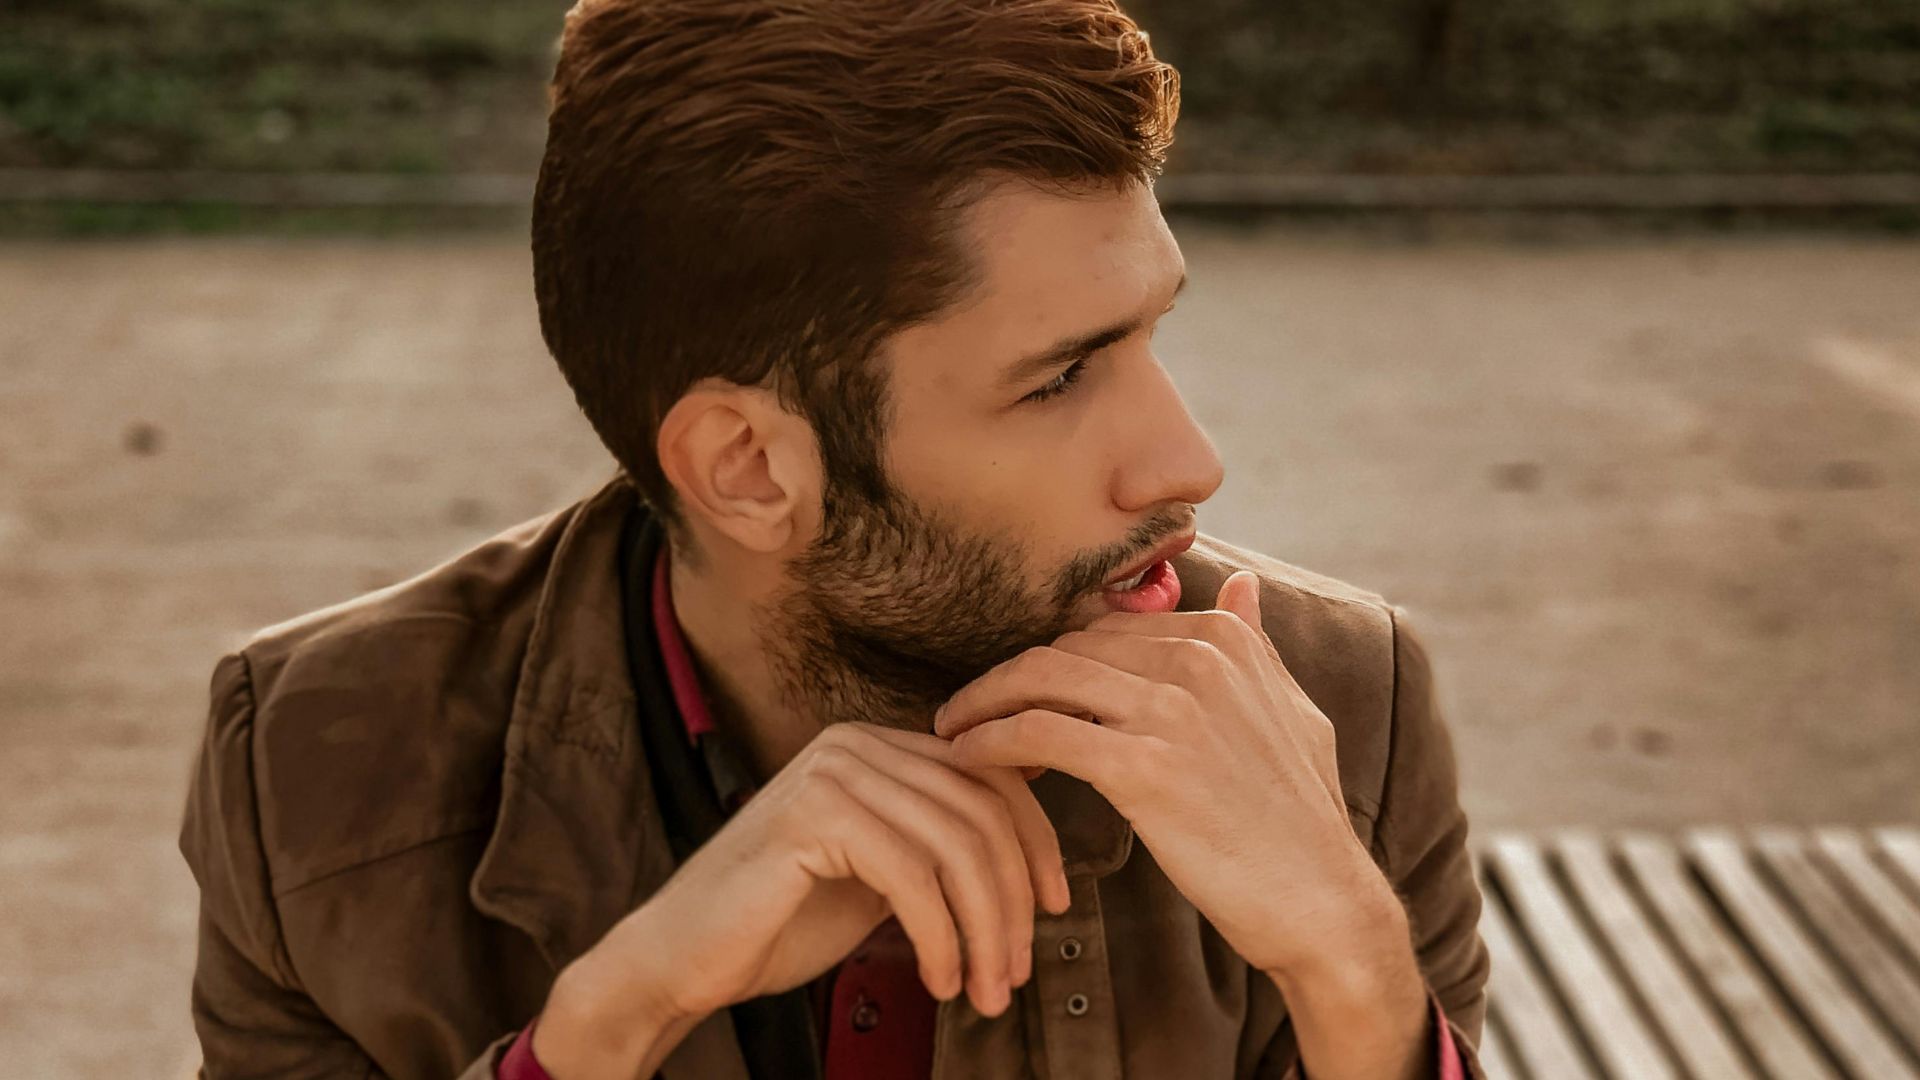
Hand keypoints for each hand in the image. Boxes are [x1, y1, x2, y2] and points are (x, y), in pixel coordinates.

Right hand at [536, 722, 1069, 1077]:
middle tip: (1015, 972)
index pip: (991, 776)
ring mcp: (832, 772)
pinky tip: (940, 978)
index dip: (1038, 843)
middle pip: (982, 811)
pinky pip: (912, 876)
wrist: (682, 956)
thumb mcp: (884, 876)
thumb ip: (940, 851)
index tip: (1055, 908)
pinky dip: (941, 937)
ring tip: (986, 990)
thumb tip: (1032, 860)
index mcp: (877, 746)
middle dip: (1014, 901)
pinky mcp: (812, 814)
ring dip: (985, 930)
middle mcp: (855, 743)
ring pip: (956, 846)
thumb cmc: (779, 922)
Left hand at [934, 571, 1398, 979]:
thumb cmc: (1299, 818)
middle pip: (1065, 648)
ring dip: (982, 703)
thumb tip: (1243, 582)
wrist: (1321, 901)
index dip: (1054, 660)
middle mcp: (1199, 658)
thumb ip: (1255, 645)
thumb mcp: (1290, 711)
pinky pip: (1037, 733)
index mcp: (1225, 639)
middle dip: (1007, 677)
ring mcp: (1172, 709)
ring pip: (1041, 679)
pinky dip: (989, 741)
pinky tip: (967, 759)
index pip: (1106, 629)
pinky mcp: (1143, 766)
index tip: (1018, 692)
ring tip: (953, 730)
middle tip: (967, 709)